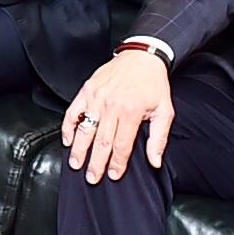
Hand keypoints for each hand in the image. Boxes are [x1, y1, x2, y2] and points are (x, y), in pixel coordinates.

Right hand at [62, 49, 173, 182]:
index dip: (117, 163)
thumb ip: (158, 138)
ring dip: (79, 150)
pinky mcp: (86, 90)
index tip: (114, 176)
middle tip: (92, 178)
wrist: (142, 56)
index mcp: (131, 112)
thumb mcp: (164, 111)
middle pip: (101, 142)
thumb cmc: (153, 84)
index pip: (121, 145)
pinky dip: (68, 127)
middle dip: (96, 163)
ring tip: (76, 164)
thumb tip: (154, 161)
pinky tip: (68, 140)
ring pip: (85, 130)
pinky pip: (73, 112)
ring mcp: (96, 98)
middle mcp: (111, 106)